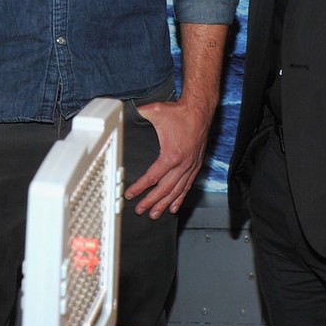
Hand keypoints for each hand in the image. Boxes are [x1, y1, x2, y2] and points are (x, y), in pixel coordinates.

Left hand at [124, 99, 211, 218]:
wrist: (200, 111)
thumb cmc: (179, 112)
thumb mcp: (155, 111)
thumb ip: (139, 114)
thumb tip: (126, 112)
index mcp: (171, 155)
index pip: (152, 177)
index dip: (139, 188)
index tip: (130, 195)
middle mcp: (182, 164)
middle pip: (164, 189)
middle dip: (151, 202)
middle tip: (140, 210)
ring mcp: (190, 166)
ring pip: (176, 191)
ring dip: (165, 204)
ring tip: (155, 214)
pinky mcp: (196, 165)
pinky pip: (188, 186)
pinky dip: (180, 198)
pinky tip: (174, 207)